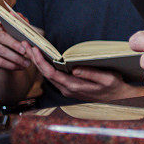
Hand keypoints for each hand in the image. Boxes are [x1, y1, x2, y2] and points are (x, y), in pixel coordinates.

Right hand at [0, 15, 31, 70]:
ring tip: (27, 62)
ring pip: (1, 51)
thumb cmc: (16, 36)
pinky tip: (19, 67)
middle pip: (2, 36)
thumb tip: (18, 16)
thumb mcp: (20, 28)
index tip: (11, 22)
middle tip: (25, 51)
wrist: (9, 51)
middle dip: (14, 44)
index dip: (3, 19)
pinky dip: (10, 65)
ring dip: (15, 58)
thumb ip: (21, 22)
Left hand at [26, 46, 141, 101]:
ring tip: (31, 49)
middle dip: (34, 59)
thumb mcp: (107, 79)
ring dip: (38, 62)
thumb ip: (91, 74)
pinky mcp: (69, 87)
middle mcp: (67, 89)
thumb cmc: (114, 87)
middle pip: (45, 74)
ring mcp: (67, 89)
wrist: (118, 98)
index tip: (34, 50)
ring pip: (47, 75)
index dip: (41, 61)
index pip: (52, 73)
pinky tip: (43, 58)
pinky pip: (53, 76)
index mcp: (74, 86)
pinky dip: (45, 66)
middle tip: (25, 45)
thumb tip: (74, 69)